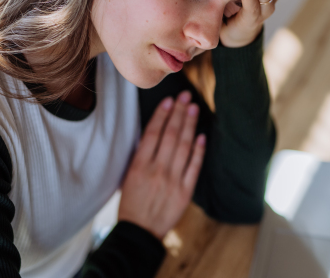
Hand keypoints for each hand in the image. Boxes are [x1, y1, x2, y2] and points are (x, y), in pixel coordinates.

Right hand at [117, 91, 205, 239]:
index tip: (170, 100)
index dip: (162, 114)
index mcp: (138, 166)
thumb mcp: (128, 177)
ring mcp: (172, 180)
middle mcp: (156, 170)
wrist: (139, 233)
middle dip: (179, 113)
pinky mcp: (185, 192)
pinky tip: (202, 136)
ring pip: (184, 147)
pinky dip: (199, 151)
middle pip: (171, 135)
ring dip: (190, 125)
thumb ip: (141, 156)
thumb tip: (155, 133)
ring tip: (194, 108)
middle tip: (186, 96)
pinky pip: (194, 167)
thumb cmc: (132, 204)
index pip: (152, 133)